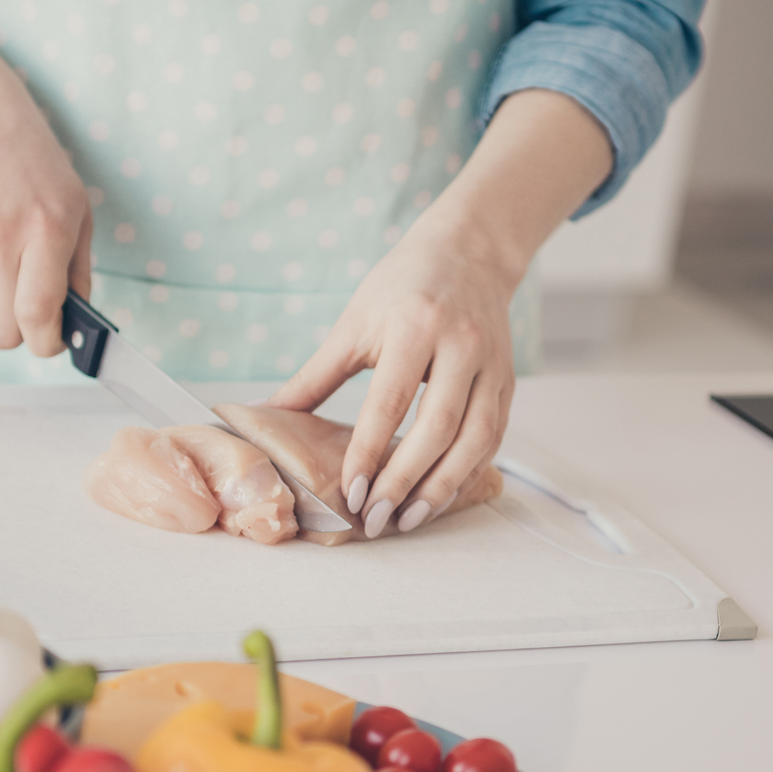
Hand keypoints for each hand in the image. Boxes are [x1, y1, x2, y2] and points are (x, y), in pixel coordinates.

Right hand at [0, 0, 95, 356]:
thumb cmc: (35, 164)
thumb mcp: (77, 208)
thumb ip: (78, 272)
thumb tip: (76, 328)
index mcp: (45, 230)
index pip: (37, 316)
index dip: (47, 343)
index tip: (53, 340)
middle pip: (0, 333)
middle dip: (18, 332)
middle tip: (28, 310)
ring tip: (3, 266)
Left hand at [268, 215, 519, 536]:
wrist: (469, 253)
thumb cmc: (402, 286)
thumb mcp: (354, 324)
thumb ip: (314, 376)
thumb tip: (264, 414)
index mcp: (415, 326)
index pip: (390, 401)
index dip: (370, 452)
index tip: (351, 493)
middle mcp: (461, 345)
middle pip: (437, 428)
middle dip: (405, 481)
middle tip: (377, 519)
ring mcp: (492, 365)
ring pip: (476, 440)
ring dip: (443, 487)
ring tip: (410, 519)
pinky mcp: (507, 381)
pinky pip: (493, 439)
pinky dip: (467, 473)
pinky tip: (440, 496)